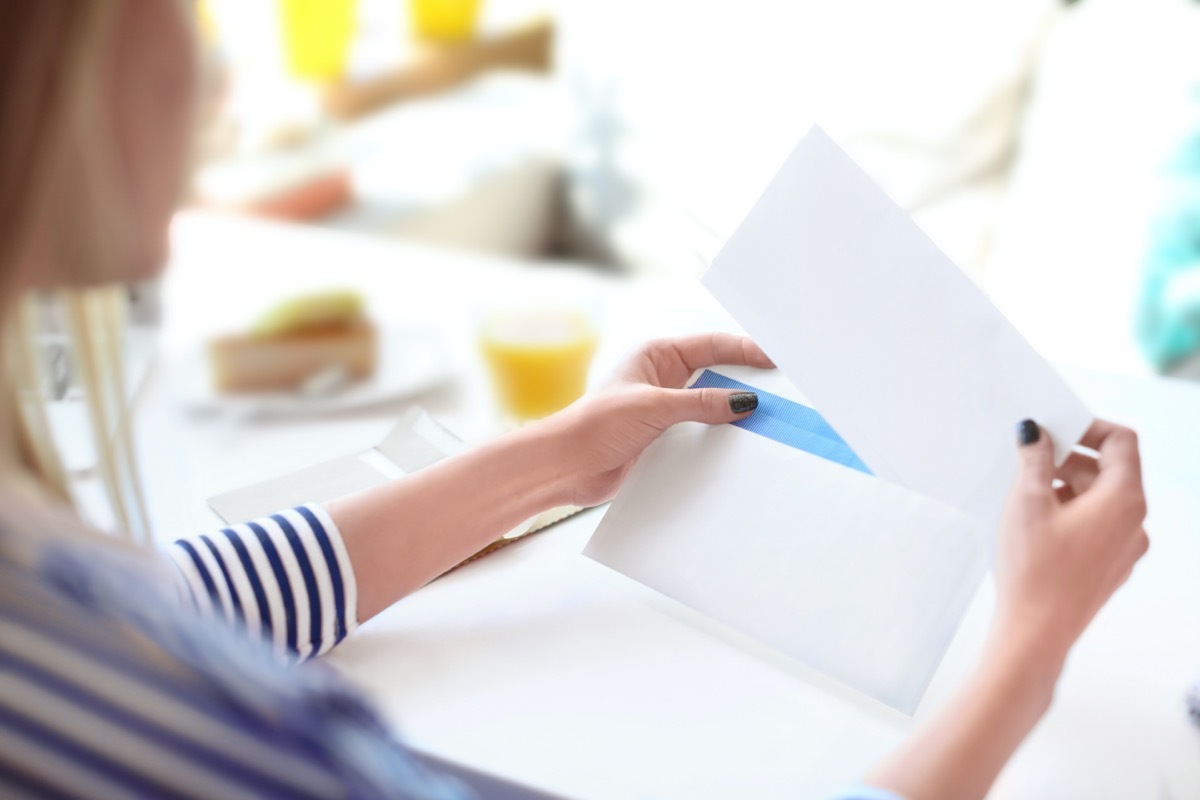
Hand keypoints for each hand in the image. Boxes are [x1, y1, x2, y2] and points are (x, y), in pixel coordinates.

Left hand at [537, 333, 773, 506]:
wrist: (565, 467)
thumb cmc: (594, 425)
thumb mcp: (653, 407)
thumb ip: (700, 403)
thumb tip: (743, 401)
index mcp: (656, 355)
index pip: (711, 345)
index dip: (746, 350)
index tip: (776, 358)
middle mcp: (662, 378)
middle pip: (716, 374)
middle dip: (747, 381)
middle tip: (782, 388)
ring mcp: (664, 409)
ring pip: (711, 406)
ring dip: (734, 414)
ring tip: (769, 419)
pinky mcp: (662, 438)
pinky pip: (700, 434)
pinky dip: (719, 439)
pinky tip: (742, 447)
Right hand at [993, 419, 1148, 670]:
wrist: (1036, 633)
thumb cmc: (1035, 571)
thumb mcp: (1028, 501)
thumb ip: (1036, 459)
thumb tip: (1037, 434)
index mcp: (1124, 500)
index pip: (1122, 441)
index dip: (1088, 427)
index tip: (1054, 429)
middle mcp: (1135, 523)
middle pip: (1109, 471)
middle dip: (1070, 461)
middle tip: (1030, 464)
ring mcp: (1125, 549)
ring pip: (1101, 501)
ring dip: (1067, 490)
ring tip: (1027, 502)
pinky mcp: (1108, 567)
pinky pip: (1096, 527)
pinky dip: (1069, 516)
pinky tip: (1036, 529)